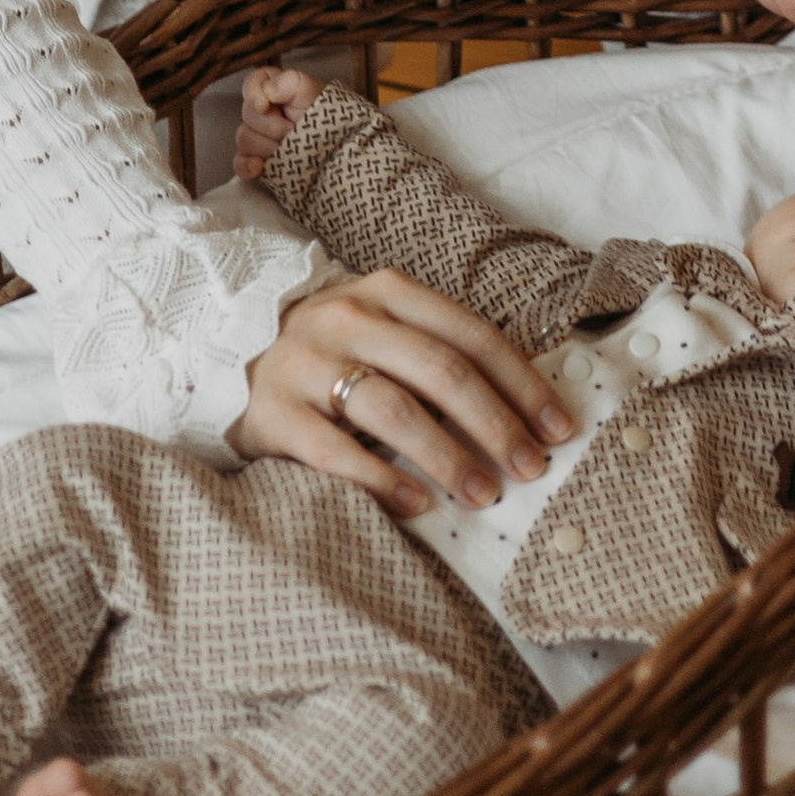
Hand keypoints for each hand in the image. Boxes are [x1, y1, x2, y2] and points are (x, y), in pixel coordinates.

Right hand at [231, 268, 574, 516]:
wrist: (236, 365)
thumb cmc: (339, 359)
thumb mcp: (389, 336)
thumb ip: (445, 355)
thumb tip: (531, 408)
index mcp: (388, 290)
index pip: (470, 334)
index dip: (521, 382)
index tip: (558, 428)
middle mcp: (346, 316)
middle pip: (439, 369)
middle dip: (495, 423)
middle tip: (531, 469)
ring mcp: (304, 362)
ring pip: (391, 407)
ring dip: (447, 456)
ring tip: (483, 494)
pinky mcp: (271, 413)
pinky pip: (334, 452)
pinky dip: (381, 480)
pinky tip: (417, 506)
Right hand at [234, 64, 324, 177]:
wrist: (335, 147)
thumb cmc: (323, 115)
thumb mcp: (312, 92)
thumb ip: (290, 82)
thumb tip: (267, 91)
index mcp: (272, 89)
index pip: (251, 84)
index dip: (253, 94)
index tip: (265, 106)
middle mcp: (260, 112)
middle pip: (248, 115)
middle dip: (272, 125)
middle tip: (294, 130)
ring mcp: (256, 138)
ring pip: (244, 140)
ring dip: (268, 146)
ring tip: (291, 149)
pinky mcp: (255, 161)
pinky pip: (239, 164)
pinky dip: (247, 166)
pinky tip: (260, 166)